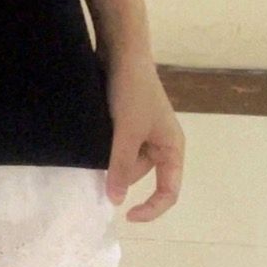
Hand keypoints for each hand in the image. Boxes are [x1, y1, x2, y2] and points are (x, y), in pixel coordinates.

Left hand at [101, 48, 184, 220]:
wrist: (122, 52)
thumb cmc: (133, 93)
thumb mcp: (126, 133)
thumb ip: (120, 167)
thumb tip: (115, 201)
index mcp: (172, 148)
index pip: (169, 192)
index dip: (151, 209)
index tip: (127, 214)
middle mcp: (162, 143)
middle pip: (141, 174)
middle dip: (121, 174)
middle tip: (98, 164)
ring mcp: (145, 131)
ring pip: (126, 159)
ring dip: (112, 159)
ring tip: (95, 146)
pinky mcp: (129, 120)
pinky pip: (119, 145)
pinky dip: (107, 147)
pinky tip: (94, 141)